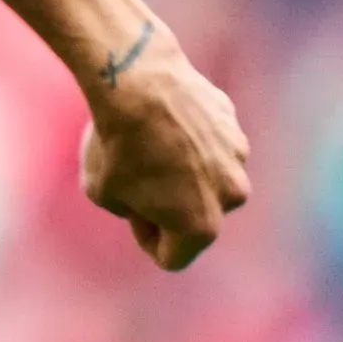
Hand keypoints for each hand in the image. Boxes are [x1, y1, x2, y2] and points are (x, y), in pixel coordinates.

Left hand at [80, 22, 250, 271]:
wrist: (139, 85)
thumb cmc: (116, 145)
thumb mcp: (103, 194)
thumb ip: (131, 210)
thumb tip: (150, 200)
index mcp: (201, 227)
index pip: (172, 257)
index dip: (145, 237)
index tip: (130, 211)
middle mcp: (231, 197)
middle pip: (197, 218)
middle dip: (170, 207)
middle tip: (136, 178)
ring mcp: (238, 160)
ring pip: (207, 180)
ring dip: (184, 173)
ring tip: (149, 146)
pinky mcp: (235, 128)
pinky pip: (209, 146)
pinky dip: (190, 141)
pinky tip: (164, 122)